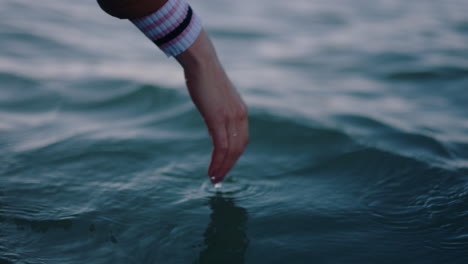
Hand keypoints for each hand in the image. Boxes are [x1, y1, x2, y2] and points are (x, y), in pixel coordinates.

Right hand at [176, 30, 248, 183]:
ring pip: (231, 151)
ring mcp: (230, 118)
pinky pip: (221, 147)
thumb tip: (214, 126)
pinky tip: (211, 171)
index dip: (234, 157)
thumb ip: (219, 113)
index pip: (242, 140)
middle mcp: (240, 116)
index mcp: (241, 111)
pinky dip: (217, 162)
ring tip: (214, 179)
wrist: (201, 62)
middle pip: (239, 149)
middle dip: (229, 166)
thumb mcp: (217, 99)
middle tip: (219, 179)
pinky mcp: (218, 119)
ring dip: (223, 168)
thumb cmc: (205, 78)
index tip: (224, 167)